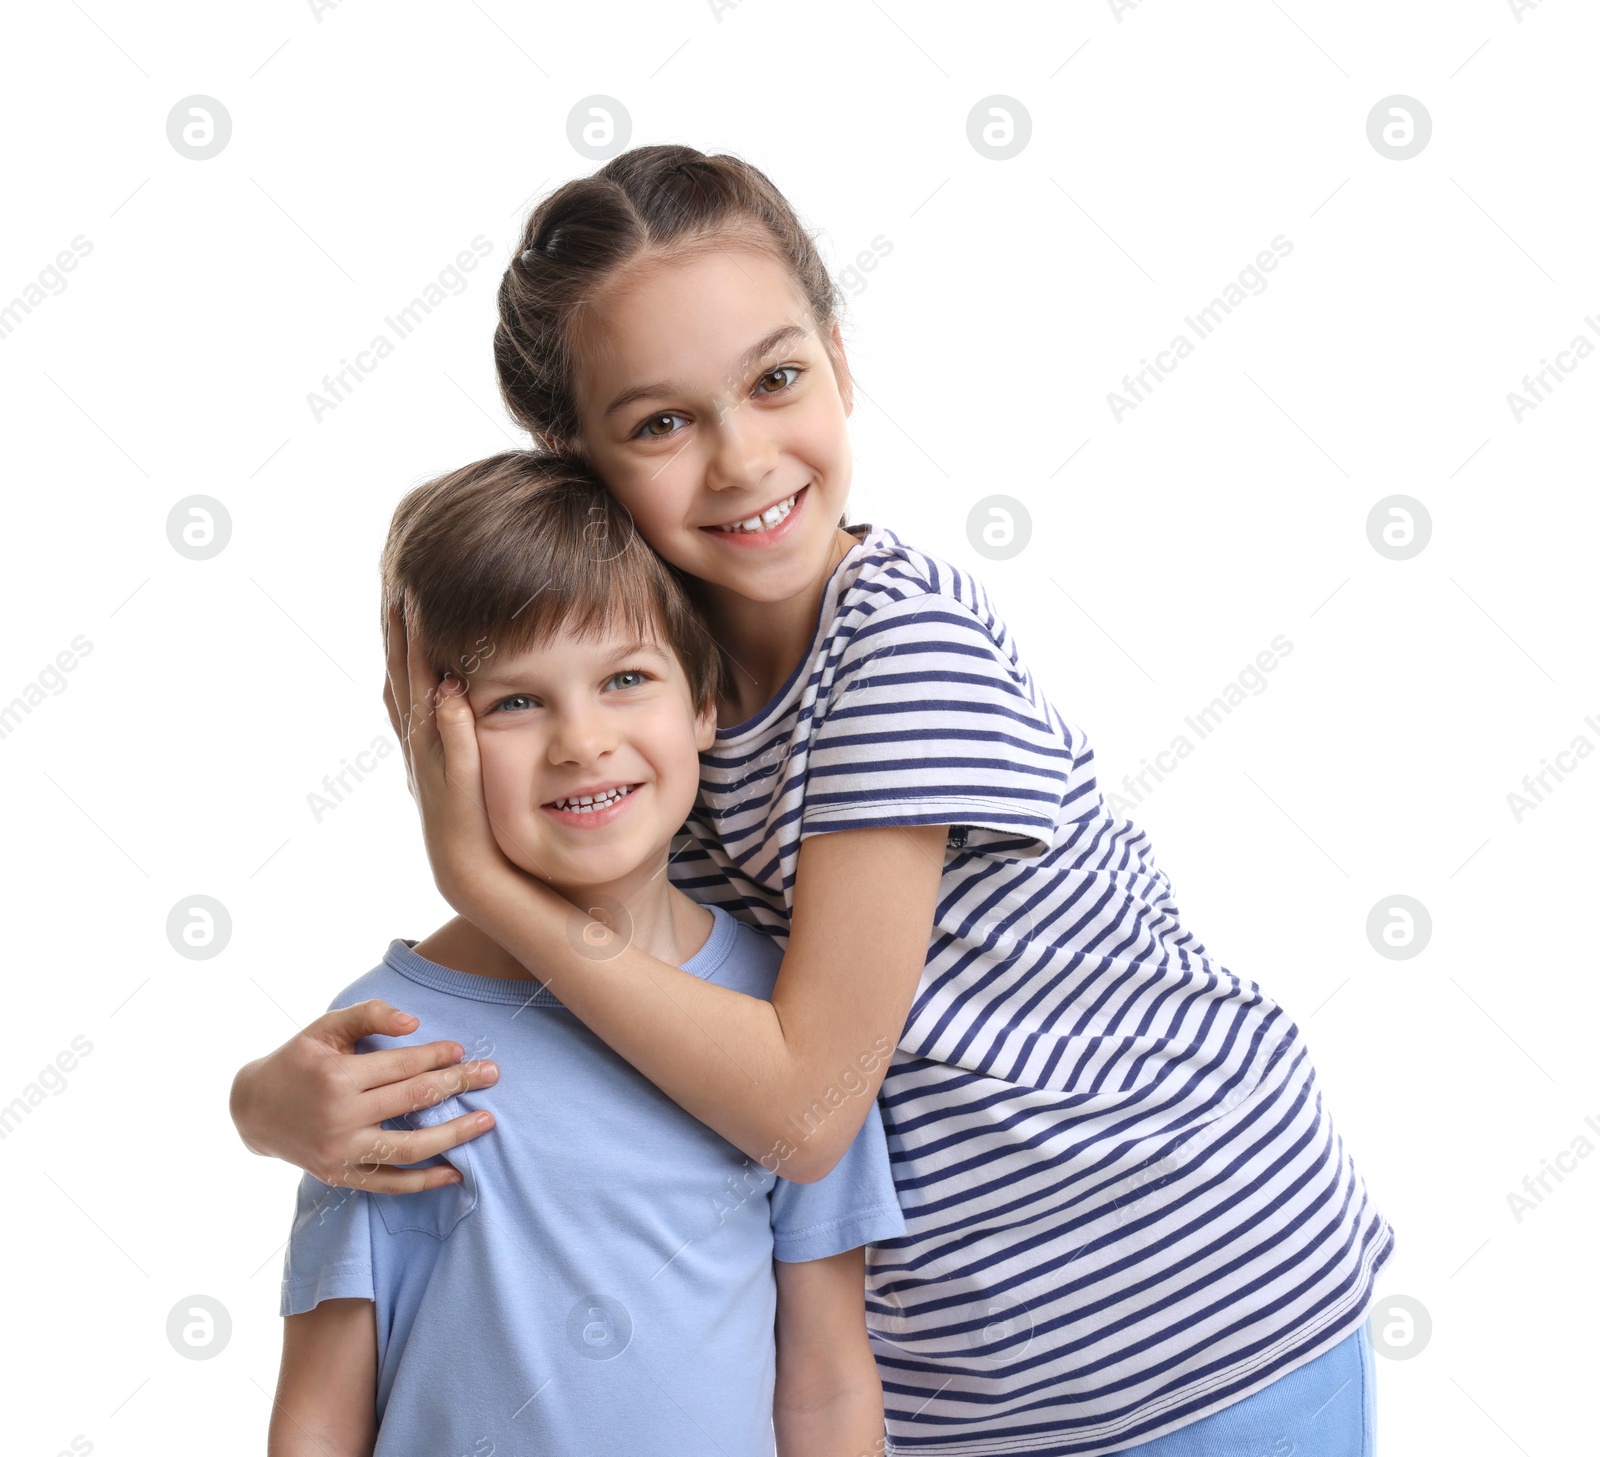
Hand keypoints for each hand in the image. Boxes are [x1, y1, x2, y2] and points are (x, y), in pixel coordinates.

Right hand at [229, 998, 498, 1191]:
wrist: (253, 1109)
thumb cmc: (298, 1060)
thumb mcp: (325, 1027)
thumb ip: (369, 1015)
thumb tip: (413, 1022)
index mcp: (337, 1076)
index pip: (402, 1066)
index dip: (437, 1056)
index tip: (462, 1050)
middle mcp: (339, 1116)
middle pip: (414, 1100)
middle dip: (458, 1084)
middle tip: (492, 1074)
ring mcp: (340, 1152)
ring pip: (409, 1148)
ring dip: (454, 1135)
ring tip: (486, 1122)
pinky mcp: (339, 1176)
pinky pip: (389, 1184)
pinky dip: (424, 1182)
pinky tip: (455, 1173)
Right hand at [382, 595, 527, 917]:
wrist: (488, 891)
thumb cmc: (497, 832)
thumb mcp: (482, 772)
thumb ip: (471, 734)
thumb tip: (466, 690)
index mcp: (430, 749)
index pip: (413, 688)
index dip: (404, 646)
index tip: (402, 600)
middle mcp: (425, 761)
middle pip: (406, 691)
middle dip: (401, 643)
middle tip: (399, 594)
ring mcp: (436, 782)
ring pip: (420, 716)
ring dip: (415, 670)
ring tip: (412, 623)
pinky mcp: (456, 807)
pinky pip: (453, 761)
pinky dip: (450, 728)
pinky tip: (451, 692)